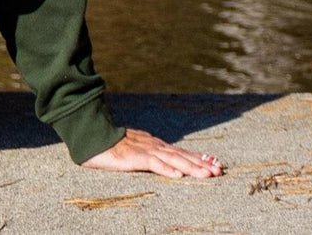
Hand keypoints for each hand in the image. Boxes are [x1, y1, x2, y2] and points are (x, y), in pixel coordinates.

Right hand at [82, 128, 222, 178]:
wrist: (92, 136)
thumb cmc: (112, 145)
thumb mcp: (136, 150)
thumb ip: (151, 155)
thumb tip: (167, 163)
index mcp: (155, 145)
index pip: (181, 153)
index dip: (199, 158)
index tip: (215, 164)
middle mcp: (154, 146)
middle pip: (182, 156)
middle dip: (202, 164)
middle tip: (219, 170)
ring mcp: (144, 150)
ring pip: (172, 160)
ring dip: (191, 167)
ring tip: (207, 174)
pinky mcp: (133, 157)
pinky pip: (152, 164)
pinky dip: (166, 169)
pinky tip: (178, 176)